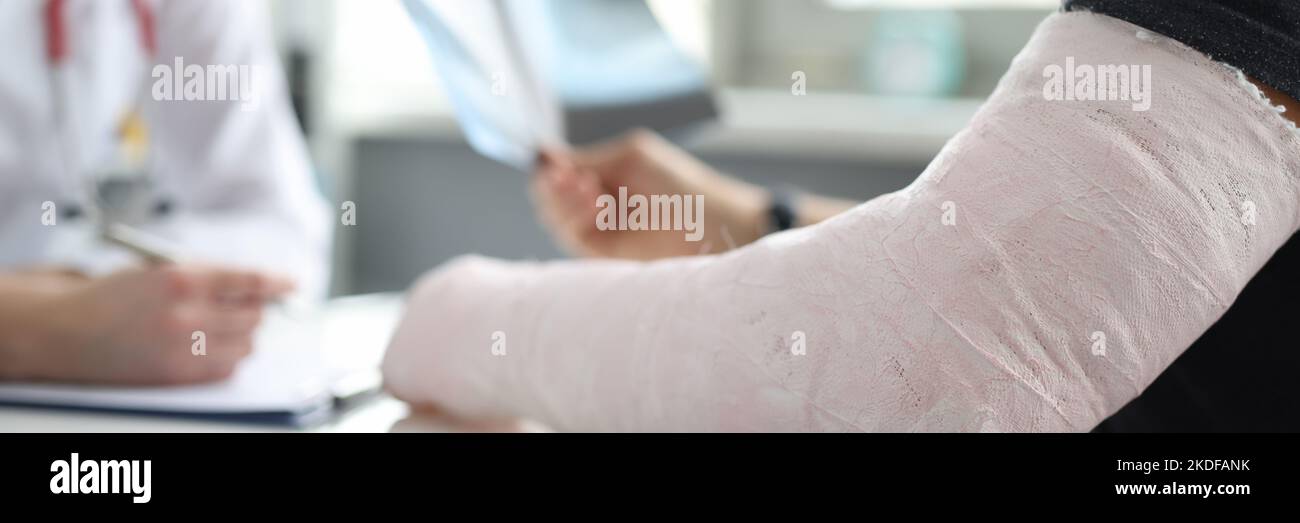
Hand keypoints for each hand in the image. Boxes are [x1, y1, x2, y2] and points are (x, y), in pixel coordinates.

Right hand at [22, 264, 292, 384]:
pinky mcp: (178, 374)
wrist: (67, 331)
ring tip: (221, 328)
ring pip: (246, 344)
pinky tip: (211, 349)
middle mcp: (187, 313)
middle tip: (250, 307)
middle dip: (256, 309)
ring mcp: (184, 347)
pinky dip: (229, 358)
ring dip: (243, 335)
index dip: (276, 283)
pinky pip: (228, 369)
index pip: (249, 280)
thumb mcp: (159, 271)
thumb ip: (207, 278)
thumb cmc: (114, 297)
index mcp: (182, 278)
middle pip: (254, 315)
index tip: (292, 285)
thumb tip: (257, 288)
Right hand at [531, 130, 769, 259]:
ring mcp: (598, 231)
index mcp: (601, 179)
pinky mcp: (602, 254)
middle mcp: (594, 206)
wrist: (710, 222)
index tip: (557, 162)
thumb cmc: (679, 184)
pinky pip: (571, 237)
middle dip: (554, 185)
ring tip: (591, 189)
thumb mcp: (630, 158)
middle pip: (547, 198)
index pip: (555, 175)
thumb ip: (586, 158)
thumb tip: (542, 154)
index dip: (550, 168)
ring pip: (554, 218)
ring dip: (564, 200)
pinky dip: (576, 218)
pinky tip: (597, 203)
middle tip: (574, 176)